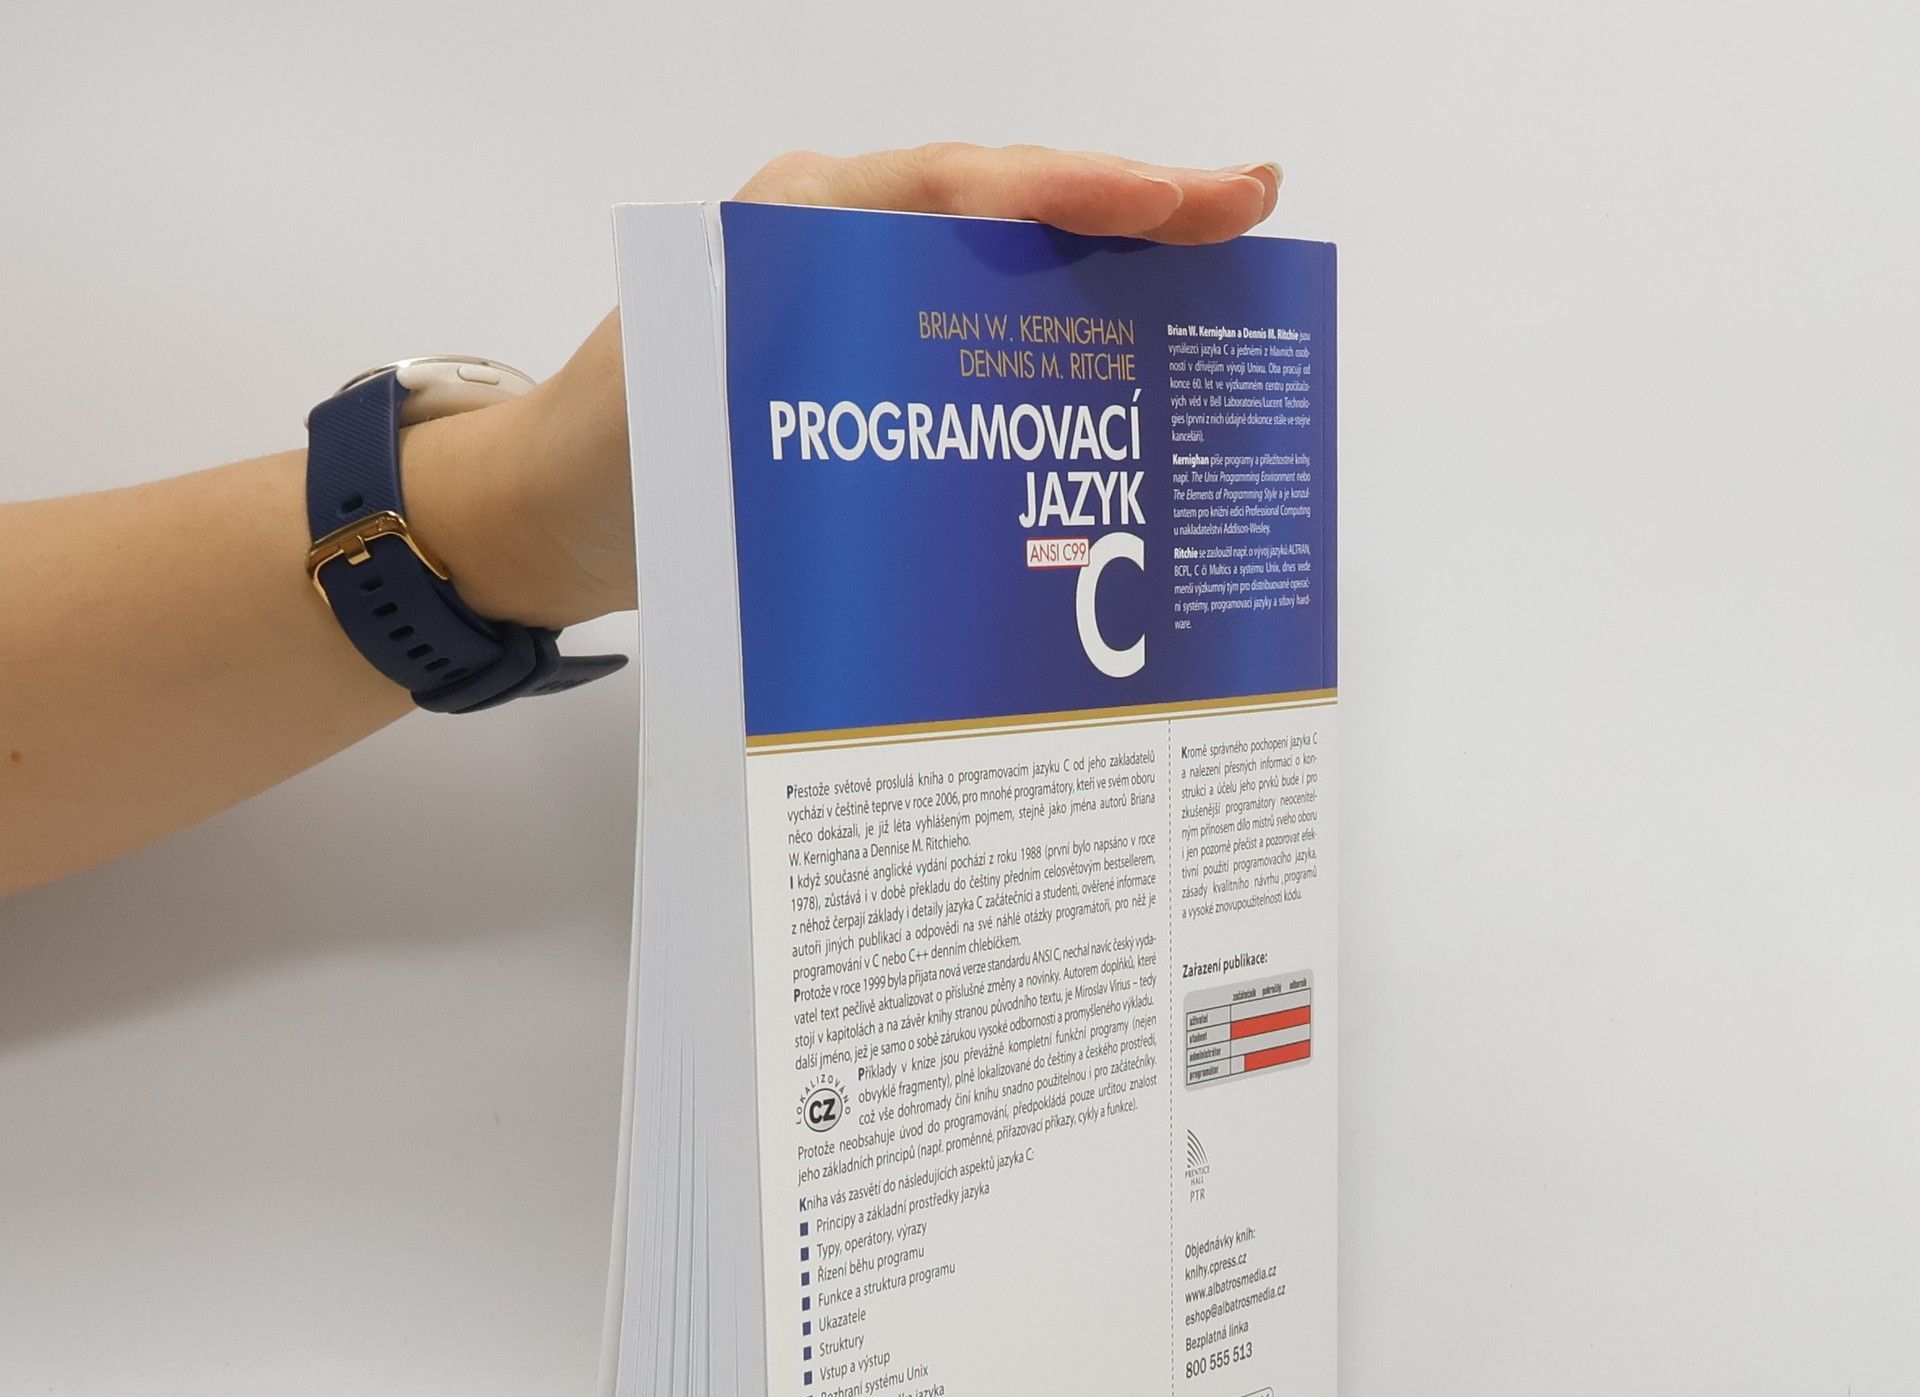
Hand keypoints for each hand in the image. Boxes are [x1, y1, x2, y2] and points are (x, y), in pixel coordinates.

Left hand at [423, 144, 1281, 631]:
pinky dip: (1052, 335)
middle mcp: (835, 244)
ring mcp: (854, 300)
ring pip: (1003, 265)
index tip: (1187, 197)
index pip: (960, 187)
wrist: (544, 516)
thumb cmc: (602, 466)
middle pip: (1004, 207)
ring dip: (1106, 265)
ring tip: (1218, 270)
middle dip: (1128, 204)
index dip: (1078, 190)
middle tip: (1249, 207)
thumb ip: (792, 392)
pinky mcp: (865, 361)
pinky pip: (976, 332)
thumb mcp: (683, 419)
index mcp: (795, 226)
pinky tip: (1122, 359)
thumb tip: (932, 416)